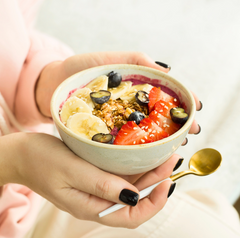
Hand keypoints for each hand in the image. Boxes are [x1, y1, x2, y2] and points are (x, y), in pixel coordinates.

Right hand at [0, 132, 179, 227]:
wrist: (24, 153)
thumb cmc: (42, 161)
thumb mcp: (72, 172)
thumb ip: (101, 185)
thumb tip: (135, 197)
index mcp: (91, 207)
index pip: (131, 215)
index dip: (154, 202)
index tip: (167, 181)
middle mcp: (97, 199)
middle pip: (136, 198)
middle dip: (157, 181)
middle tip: (171, 160)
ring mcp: (96, 187)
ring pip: (130, 185)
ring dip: (149, 172)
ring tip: (163, 155)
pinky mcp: (94, 174)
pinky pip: (119, 174)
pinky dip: (134, 165)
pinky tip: (142, 154)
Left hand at [35, 51, 201, 137]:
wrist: (52, 85)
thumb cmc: (80, 68)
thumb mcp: (110, 60)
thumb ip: (137, 61)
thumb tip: (167, 71)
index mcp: (134, 89)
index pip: (165, 96)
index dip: (181, 102)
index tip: (195, 109)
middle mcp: (130, 106)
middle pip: (159, 115)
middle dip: (178, 123)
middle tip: (191, 132)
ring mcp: (119, 120)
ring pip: (147, 130)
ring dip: (165, 137)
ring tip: (178, 143)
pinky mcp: (107, 133)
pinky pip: (126, 141)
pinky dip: (141, 147)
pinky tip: (153, 152)